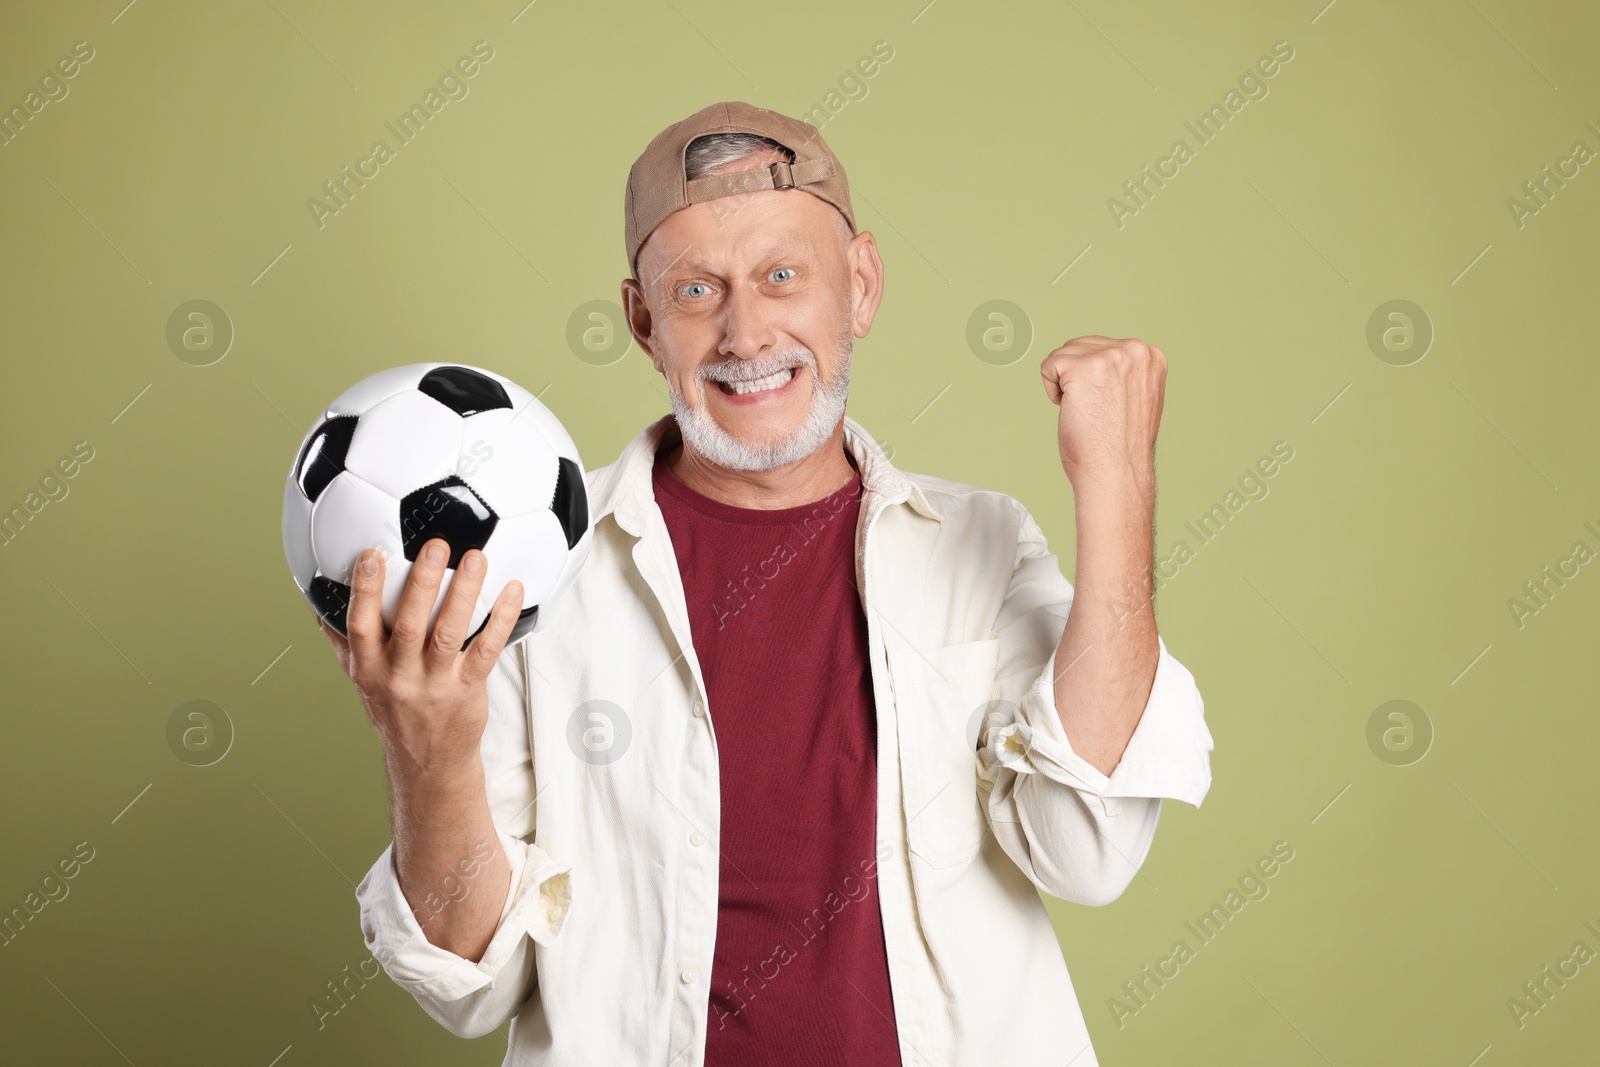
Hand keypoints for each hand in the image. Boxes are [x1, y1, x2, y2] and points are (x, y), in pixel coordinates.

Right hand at [317, 539, 524, 780]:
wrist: (426, 761)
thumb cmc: (395, 711)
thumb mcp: (360, 678)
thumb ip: (343, 639)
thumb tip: (320, 600)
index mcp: (368, 667)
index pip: (360, 625)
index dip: (364, 590)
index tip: (372, 555)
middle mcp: (399, 675)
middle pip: (408, 624)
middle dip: (422, 583)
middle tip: (436, 547)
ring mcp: (435, 682)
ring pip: (449, 632)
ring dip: (464, 593)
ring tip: (476, 560)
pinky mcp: (468, 688)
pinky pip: (487, 649)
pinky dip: (501, 618)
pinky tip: (511, 591)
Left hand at [1039, 335, 1165, 494]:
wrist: (1117, 472)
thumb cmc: (1121, 446)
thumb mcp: (1135, 398)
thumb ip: (1124, 373)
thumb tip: (1102, 362)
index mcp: (1151, 356)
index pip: (1103, 349)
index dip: (1095, 380)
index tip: (1109, 406)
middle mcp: (1135, 350)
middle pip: (1081, 347)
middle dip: (1077, 379)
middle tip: (1095, 412)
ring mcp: (1110, 356)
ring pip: (1064, 355)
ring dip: (1065, 385)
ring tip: (1087, 411)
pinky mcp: (1083, 367)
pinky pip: (1049, 365)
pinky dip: (1052, 390)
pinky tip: (1072, 409)